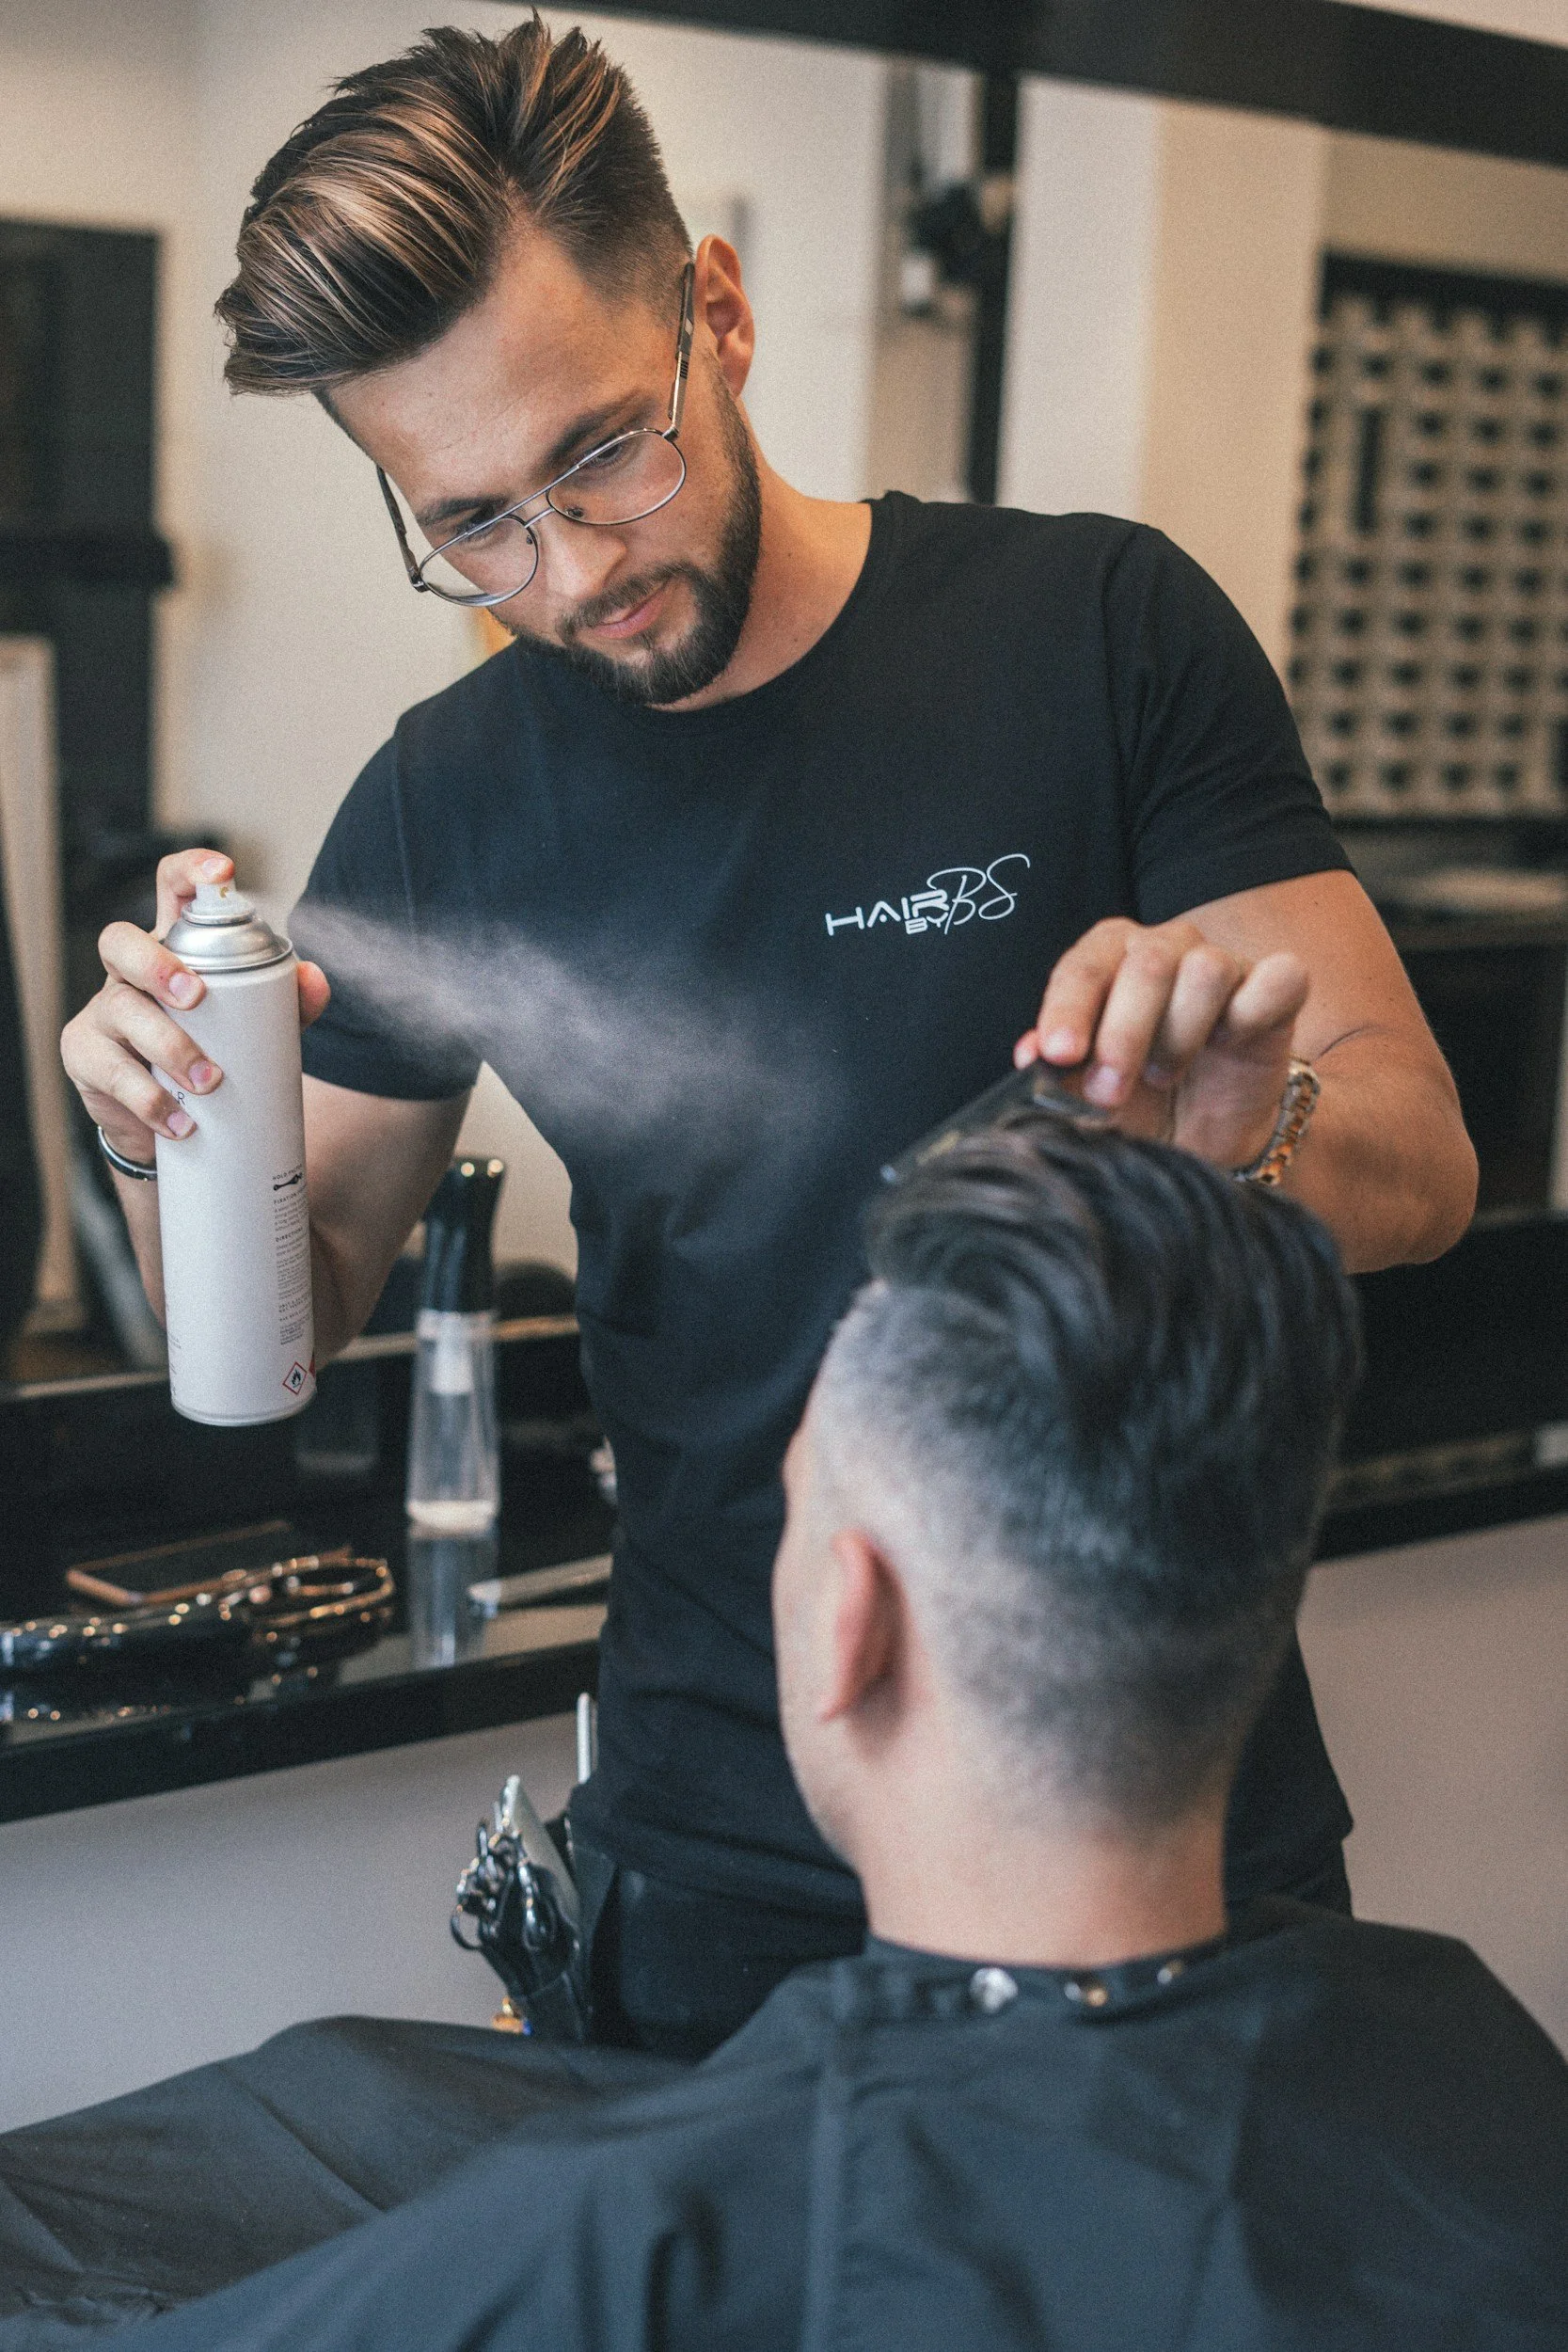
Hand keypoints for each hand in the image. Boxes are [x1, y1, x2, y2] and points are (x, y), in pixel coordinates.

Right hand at [60, 849, 330, 1167]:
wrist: (170, 1124)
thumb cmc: (213, 1054)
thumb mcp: (255, 1028)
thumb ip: (289, 1004)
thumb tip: (314, 978)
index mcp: (172, 950)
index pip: (171, 889)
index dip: (191, 870)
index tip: (224, 872)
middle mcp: (128, 973)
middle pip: (120, 941)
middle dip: (157, 964)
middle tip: (196, 998)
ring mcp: (102, 1013)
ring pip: (119, 1009)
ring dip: (168, 1045)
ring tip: (208, 1082)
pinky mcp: (86, 1058)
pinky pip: (111, 1071)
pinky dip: (150, 1099)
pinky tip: (179, 1119)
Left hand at [1016, 916, 1309, 1170]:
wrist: (1201, 1135)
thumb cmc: (1136, 1100)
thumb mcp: (1087, 1093)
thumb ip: (1058, 1069)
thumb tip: (1029, 1054)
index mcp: (1111, 956)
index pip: (1085, 966)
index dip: (1069, 1009)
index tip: (1058, 1054)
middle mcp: (1168, 946)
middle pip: (1147, 964)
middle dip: (1123, 1035)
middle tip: (1109, 1090)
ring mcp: (1226, 962)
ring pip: (1206, 970)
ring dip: (1179, 1034)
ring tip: (1164, 1074)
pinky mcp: (1277, 988)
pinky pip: (1279, 977)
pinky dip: (1252, 1013)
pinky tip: (1229, 1045)